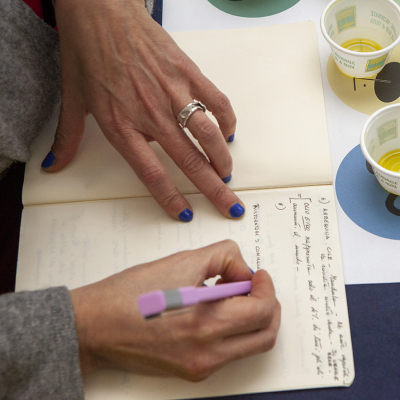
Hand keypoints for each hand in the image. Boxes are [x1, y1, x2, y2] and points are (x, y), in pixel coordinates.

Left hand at [43, 0, 244, 220]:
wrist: (100, 9)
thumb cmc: (87, 52)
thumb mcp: (72, 99)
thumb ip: (68, 138)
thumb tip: (54, 166)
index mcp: (121, 125)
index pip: (152, 173)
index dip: (170, 197)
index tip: (186, 213)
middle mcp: (150, 114)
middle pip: (189, 160)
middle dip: (214, 189)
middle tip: (231, 206)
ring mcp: (173, 92)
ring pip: (208, 134)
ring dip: (222, 159)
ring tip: (228, 174)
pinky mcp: (187, 72)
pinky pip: (216, 101)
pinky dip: (227, 120)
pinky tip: (228, 133)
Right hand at [70, 240, 280, 380]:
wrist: (95, 326)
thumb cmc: (129, 294)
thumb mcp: (182, 261)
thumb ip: (222, 257)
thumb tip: (242, 270)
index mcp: (207, 326)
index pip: (261, 310)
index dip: (266, 287)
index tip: (258, 274)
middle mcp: (208, 355)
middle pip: (264, 335)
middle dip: (268, 305)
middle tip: (255, 285)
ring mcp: (200, 367)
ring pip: (249, 345)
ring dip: (252, 318)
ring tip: (230, 294)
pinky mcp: (192, 371)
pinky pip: (228, 352)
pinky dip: (232, 328)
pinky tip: (214, 309)